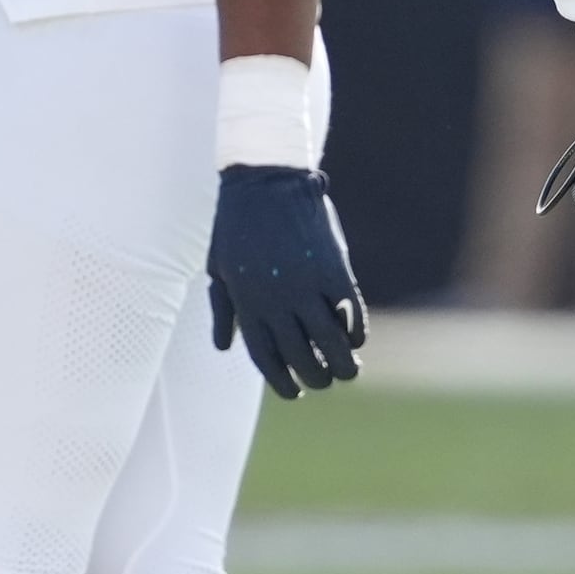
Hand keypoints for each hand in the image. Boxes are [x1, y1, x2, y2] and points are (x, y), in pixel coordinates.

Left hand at [206, 164, 366, 398]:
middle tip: (324, 381)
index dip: (281, 381)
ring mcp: (306, 285)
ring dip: (342, 364)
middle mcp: (277, 301)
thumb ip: (223, 309)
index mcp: (248, 304)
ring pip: (329, 341)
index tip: (293, 391)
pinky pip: (349, 311)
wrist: (265, 182)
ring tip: (348, 373)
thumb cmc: (236, 225)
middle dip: (315, 377)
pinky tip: (356, 339)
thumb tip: (224, 346)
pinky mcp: (333, 269)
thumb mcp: (218, 269)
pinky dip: (355, 331)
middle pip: (301, 356)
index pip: (266, 358)